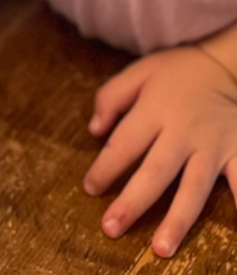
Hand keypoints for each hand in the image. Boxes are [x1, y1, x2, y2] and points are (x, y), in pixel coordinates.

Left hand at [83, 46, 236, 256]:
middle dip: (132, 203)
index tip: (90, 189)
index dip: (104, 168)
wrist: (219, 64)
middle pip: (154, 173)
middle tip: (111, 228)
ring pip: (193, 188)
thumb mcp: (135, 73)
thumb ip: (110, 98)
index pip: (123, 145)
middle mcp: (182, 132)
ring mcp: (213, 145)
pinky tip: (236, 229)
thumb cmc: (171, 72)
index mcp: (154, 111)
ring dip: (177, 220)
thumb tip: (94, 131)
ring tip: (161, 248)